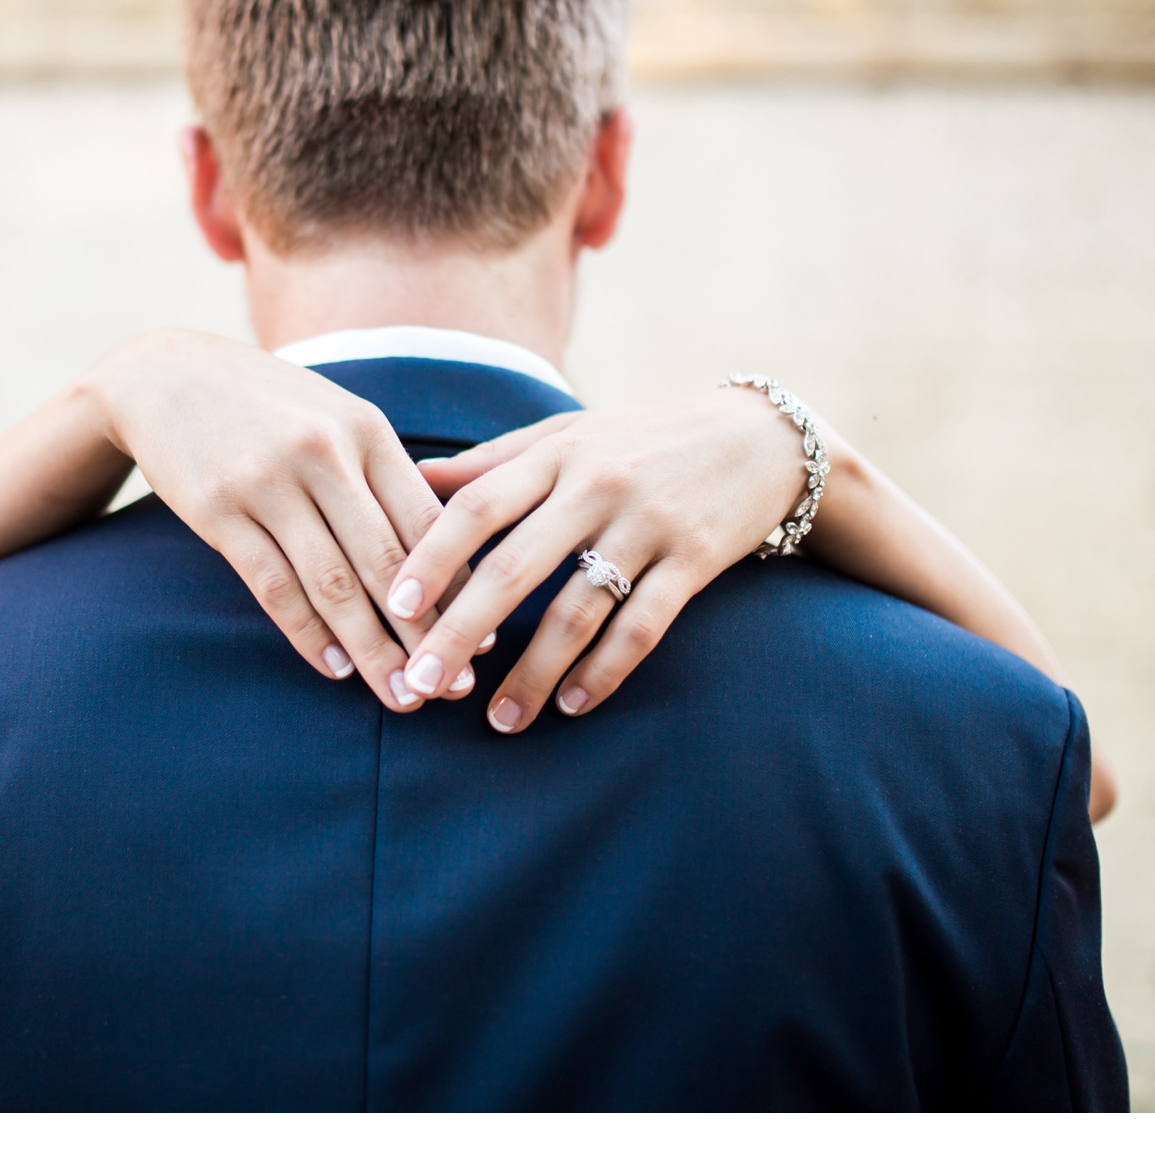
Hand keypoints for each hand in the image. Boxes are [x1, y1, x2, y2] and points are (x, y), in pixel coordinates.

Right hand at [89, 330, 480, 707]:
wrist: (165, 374)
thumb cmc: (271, 405)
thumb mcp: (336, 416)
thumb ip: (384, 473)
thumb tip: (447, 554)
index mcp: (366, 428)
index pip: (426, 520)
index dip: (458, 586)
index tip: (483, 637)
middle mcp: (322, 452)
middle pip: (387, 560)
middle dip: (425, 633)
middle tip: (453, 687)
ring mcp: (267, 481)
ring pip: (333, 583)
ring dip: (372, 649)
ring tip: (399, 696)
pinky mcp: (218, 510)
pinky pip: (273, 586)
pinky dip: (308, 634)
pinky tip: (336, 668)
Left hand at [382, 387, 821, 731]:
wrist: (762, 438)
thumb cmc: (645, 439)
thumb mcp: (571, 434)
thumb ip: (496, 459)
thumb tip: (417, 477)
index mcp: (557, 453)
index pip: (479, 505)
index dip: (433, 556)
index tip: (393, 605)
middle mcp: (598, 485)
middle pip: (516, 565)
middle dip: (462, 629)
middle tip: (421, 682)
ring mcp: (648, 524)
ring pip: (578, 610)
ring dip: (534, 673)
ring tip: (499, 721)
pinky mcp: (694, 560)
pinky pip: (642, 626)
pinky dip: (606, 671)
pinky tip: (573, 705)